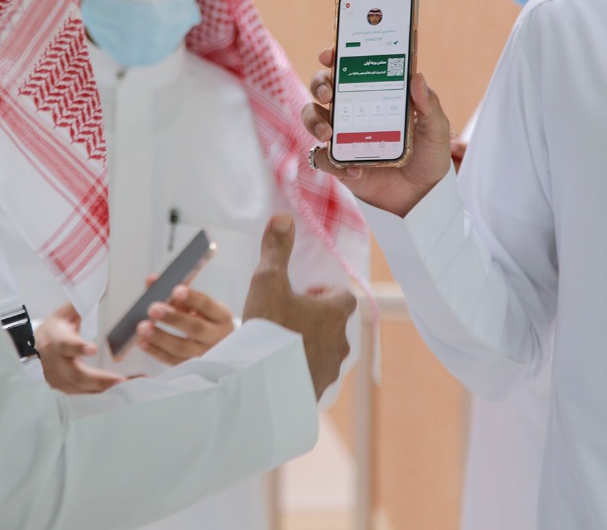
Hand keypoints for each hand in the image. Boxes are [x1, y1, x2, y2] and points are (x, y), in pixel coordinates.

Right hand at [35, 302, 125, 393]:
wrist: (30, 347)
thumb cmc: (51, 330)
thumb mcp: (63, 314)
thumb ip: (79, 307)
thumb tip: (96, 292)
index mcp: (55, 339)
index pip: (66, 344)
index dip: (78, 347)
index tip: (92, 348)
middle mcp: (54, 360)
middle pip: (75, 373)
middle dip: (99, 378)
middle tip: (120, 379)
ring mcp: (56, 377)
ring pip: (79, 386)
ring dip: (102, 388)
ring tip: (124, 386)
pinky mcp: (60, 387)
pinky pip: (81, 393)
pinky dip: (98, 393)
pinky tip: (114, 391)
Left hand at [134, 282, 234, 365]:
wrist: (222, 347)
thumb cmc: (207, 320)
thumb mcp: (200, 305)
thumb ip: (177, 293)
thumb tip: (152, 280)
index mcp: (221, 316)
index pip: (207, 306)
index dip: (192, 298)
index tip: (176, 290)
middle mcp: (216, 337)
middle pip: (195, 328)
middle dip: (173, 318)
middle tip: (153, 309)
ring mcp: (205, 354)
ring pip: (182, 348)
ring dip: (160, 338)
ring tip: (143, 328)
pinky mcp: (192, 367)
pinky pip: (173, 361)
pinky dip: (156, 352)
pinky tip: (143, 342)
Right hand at [241, 215, 355, 399]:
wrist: (264, 382)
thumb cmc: (270, 327)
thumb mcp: (268, 280)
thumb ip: (276, 248)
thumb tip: (283, 217)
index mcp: (336, 312)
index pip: (343, 296)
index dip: (324, 292)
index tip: (303, 293)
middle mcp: (341, 341)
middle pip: (334, 324)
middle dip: (315, 319)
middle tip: (288, 317)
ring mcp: (331, 368)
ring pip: (326, 350)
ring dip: (310, 344)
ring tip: (282, 344)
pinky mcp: (318, 390)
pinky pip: (314, 373)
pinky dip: (302, 368)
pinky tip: (279, 367)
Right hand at [302, 47, 453, 216]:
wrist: (423, 196)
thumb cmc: (428, 156)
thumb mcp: (435, 128)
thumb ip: (428, 104)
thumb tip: (417, 77)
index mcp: (374, 96)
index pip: (348, 70)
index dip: (335, 58)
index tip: (330, 54)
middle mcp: (353, 112)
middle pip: (323, 89)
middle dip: (319, 85)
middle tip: (328, 94)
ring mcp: (343, 137)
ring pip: (312, 118)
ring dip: (313, 121)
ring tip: (328, 132)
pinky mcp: (339, 163)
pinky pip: (322, 159)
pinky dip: (333, 163)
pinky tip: (355, 170)